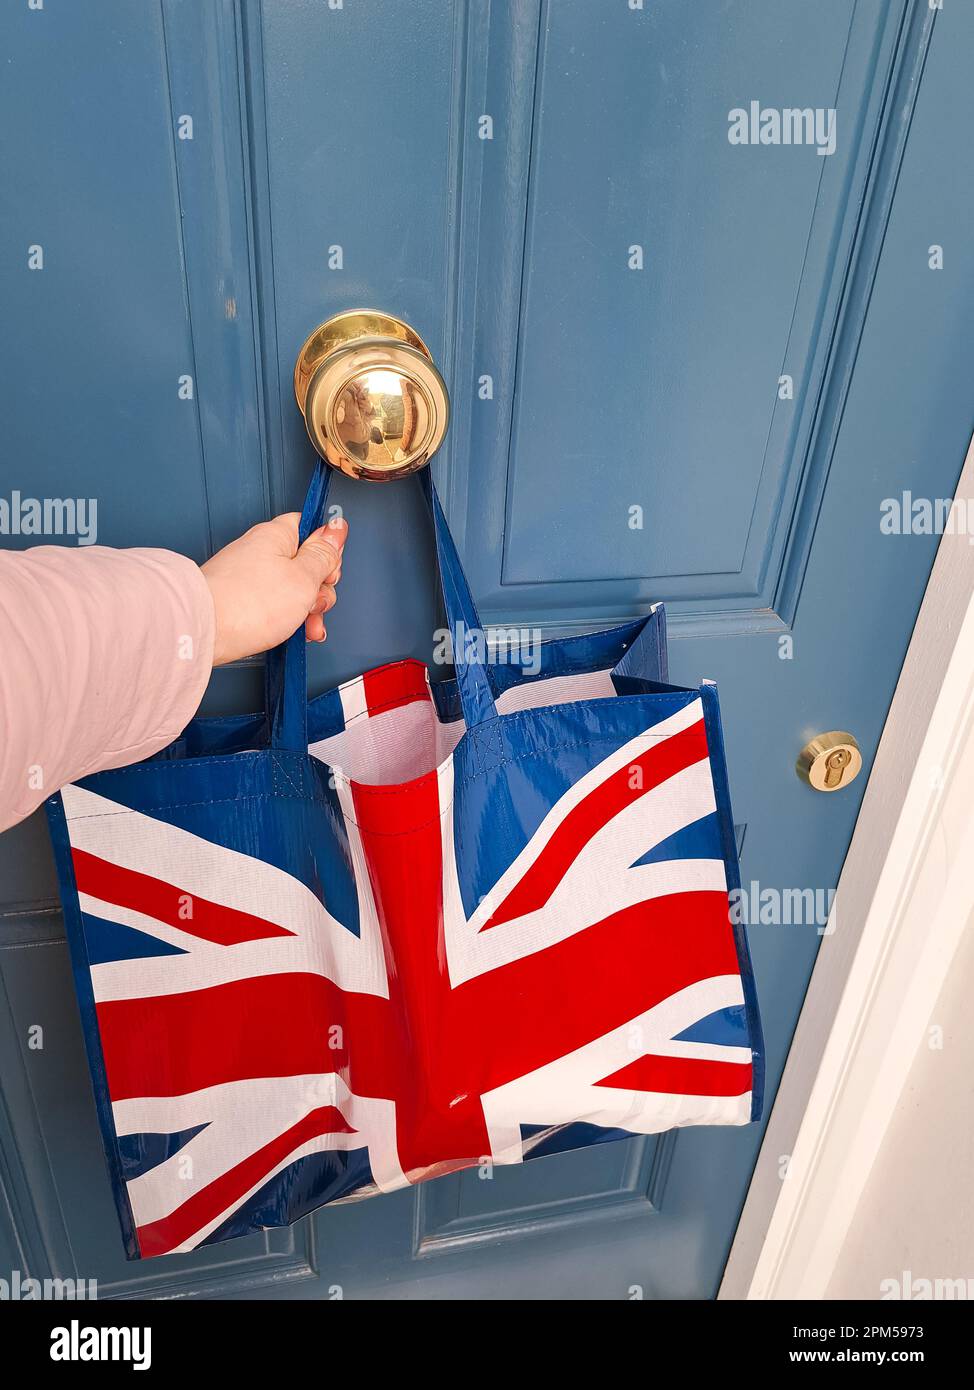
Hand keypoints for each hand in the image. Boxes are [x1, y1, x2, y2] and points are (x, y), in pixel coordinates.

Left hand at [201, 514, 346, 665]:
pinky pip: (274, 605)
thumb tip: (337, 527)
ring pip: (292, 589)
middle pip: (305, 564)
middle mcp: (261, 552)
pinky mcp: (241, 600)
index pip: (311, 529)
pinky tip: (293, 634)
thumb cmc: (247, 603)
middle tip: (314, 603)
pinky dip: (287, 620)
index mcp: (276, 535)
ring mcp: (250, 577)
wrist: (202, 632)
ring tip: (306, 627)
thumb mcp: (304, 578)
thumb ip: (323, 554)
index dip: (327, 552)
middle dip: (319, 589)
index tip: (330, 572)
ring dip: (307, 610)